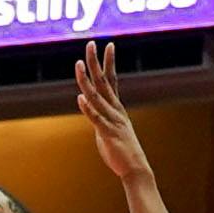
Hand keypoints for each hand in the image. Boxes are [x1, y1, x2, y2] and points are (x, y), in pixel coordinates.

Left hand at [74, 41, 151, 181]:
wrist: (135, 168)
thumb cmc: (121, 151)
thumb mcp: (108, 130)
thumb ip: (100, 120)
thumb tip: (92, 114)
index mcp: (116, 108)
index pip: (112, 80)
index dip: (109, 62)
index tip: (108, 45)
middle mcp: (115, 110)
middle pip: (104, 82)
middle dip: (96, 62)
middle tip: (91, 44)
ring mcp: (112, 121)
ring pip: (97, 97)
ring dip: (86, 81)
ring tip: (78, 64)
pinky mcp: (107, 134)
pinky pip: (96, 119)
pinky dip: (88, 109)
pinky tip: (80, 98)